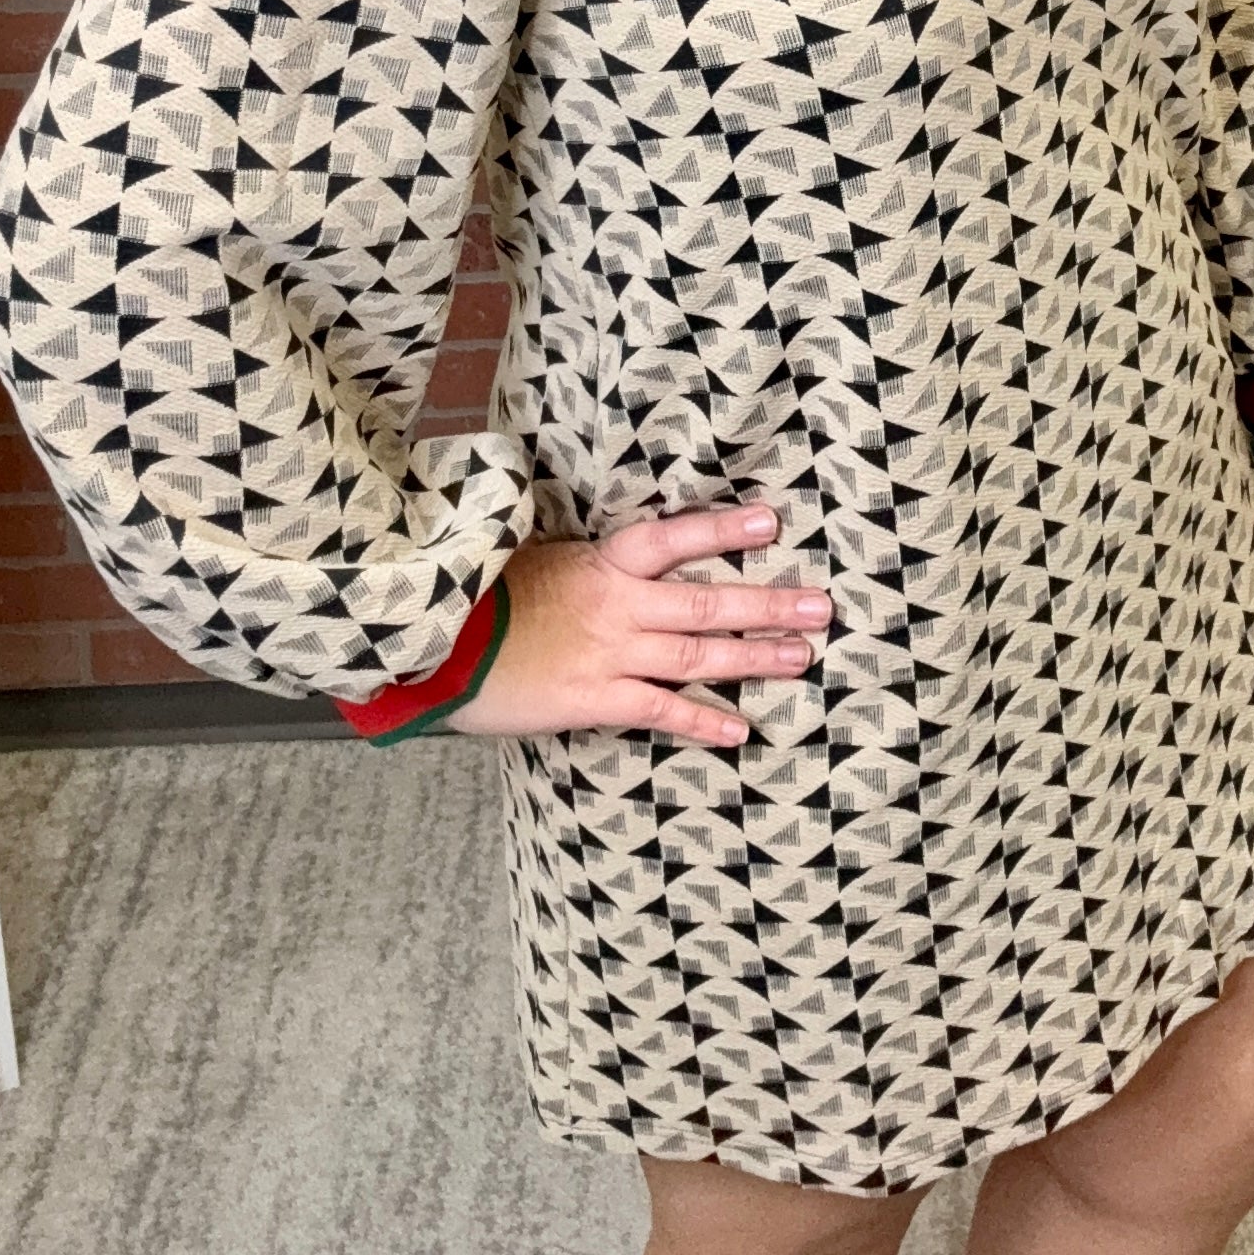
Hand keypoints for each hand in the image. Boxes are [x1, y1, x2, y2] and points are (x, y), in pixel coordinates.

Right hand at [446, 503, 829, 747]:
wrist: (433, 647)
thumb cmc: (478, 598)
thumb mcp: (534, 561)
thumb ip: (587, 563)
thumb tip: (627, 558)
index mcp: (599, 563)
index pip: (670, 537)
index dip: (721, 530)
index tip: (770, 523)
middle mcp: (614, 605)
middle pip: (705, 601)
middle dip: (767, 605)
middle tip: (820, 607)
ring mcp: (607, 654)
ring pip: (695, 654)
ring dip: (752, 658)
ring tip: (800, 658)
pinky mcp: (592, 699)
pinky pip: (659, 711)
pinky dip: (701, 721)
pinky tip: (739, 730)